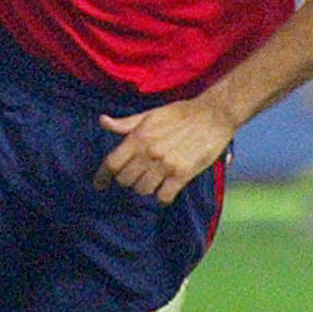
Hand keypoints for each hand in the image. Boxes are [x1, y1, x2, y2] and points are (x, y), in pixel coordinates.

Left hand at [92, 98, 233, 203]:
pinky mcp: (183, 174)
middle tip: (133, 178)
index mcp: (139, 138)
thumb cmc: (180, 113)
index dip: (102, 176)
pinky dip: (161, 198)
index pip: (112, 163)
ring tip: (149, 182)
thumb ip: (125, 124)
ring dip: (143, 189)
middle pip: (125, 180)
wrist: (213, 115)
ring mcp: (166, 164)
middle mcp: (149, 152)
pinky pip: (164, 196)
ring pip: (142, 190)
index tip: (99, 184)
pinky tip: (164, 191)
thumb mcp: (150, 115)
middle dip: (125, 181)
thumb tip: (102, 121)